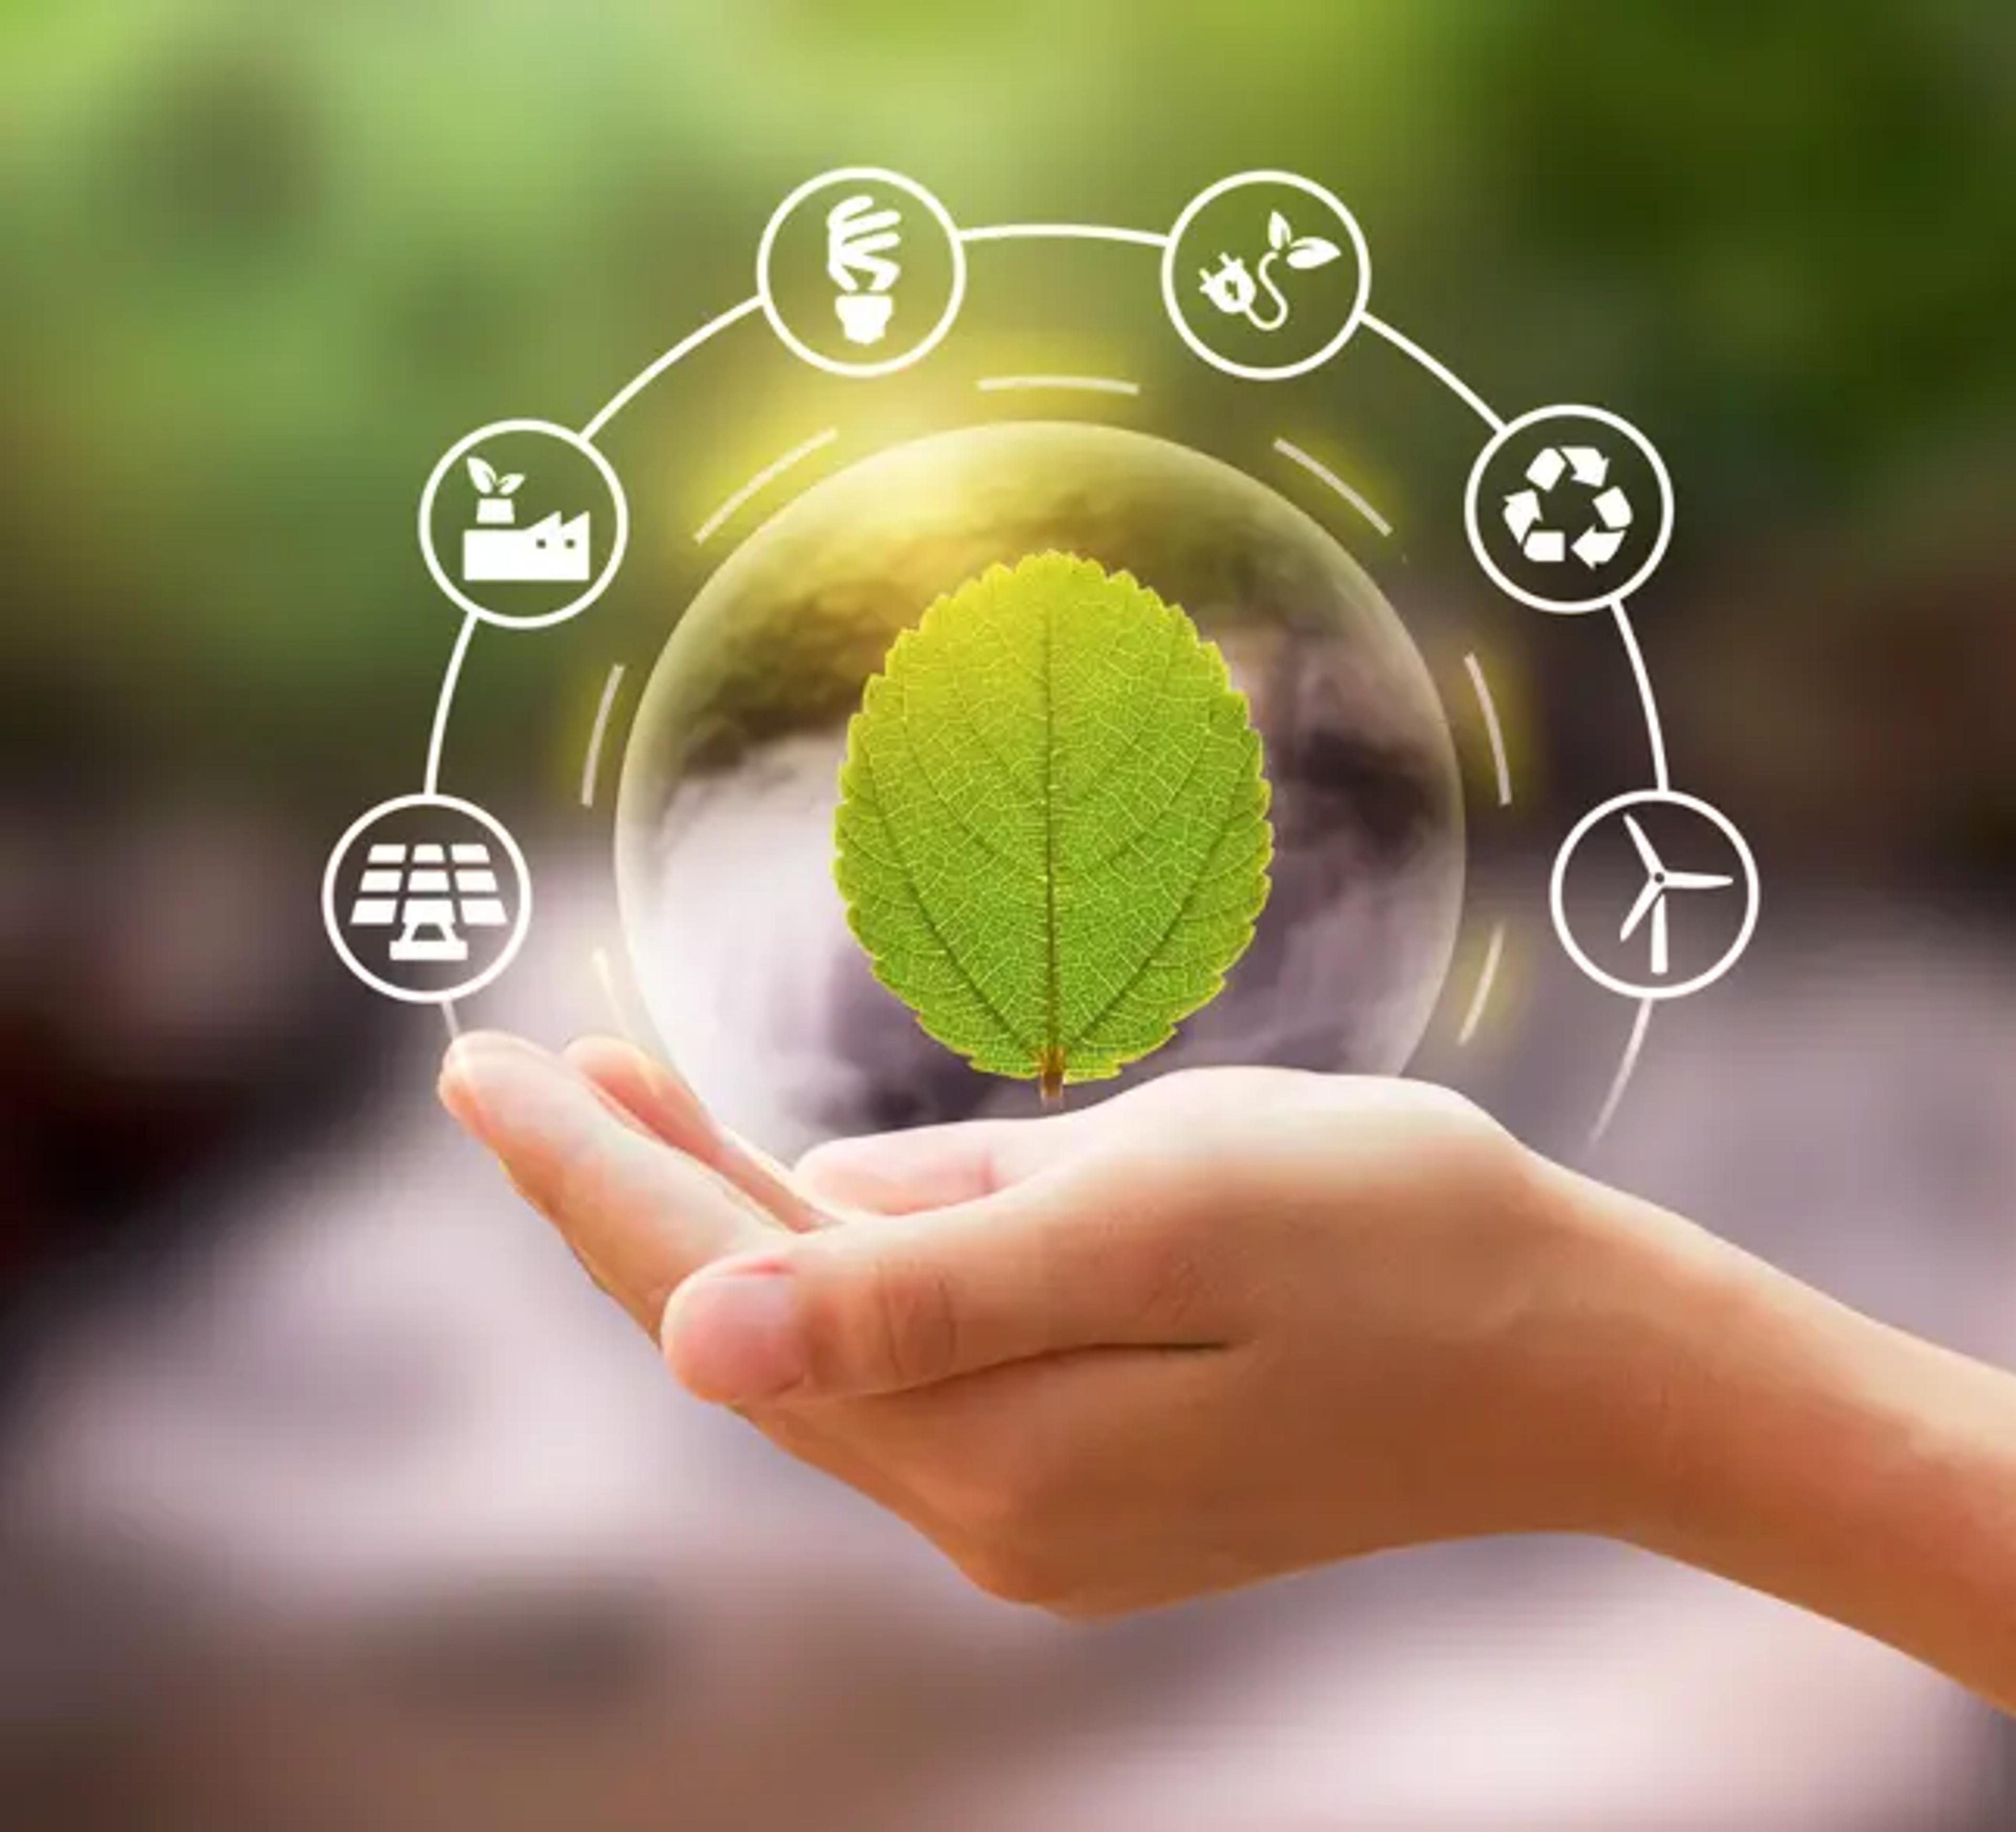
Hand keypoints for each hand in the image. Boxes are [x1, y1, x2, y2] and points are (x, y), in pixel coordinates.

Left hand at [438, 1034, 1660, 1612]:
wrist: (1576, 1356)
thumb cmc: (1391, 1240)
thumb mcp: (1161, 1215)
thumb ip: (931, 1284)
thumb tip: (691, 1335)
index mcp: (995, 1440)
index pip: (723, 1292)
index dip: (591, 1175)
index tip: (474, 1066)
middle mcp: (992, 1503)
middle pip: (749, 1325)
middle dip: (624, 1189)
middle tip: (512, 1061)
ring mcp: (1042, 1499)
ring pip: (821, 1341)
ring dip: (718, 1215)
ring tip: (617, 1087)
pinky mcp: (1090, 1464)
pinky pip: (908, 1355)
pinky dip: (830, 1261)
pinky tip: (786, 1185)